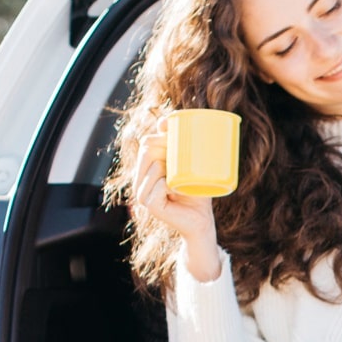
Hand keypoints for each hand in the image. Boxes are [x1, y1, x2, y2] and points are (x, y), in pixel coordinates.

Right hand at [129, 123, 220, 278]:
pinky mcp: (150, 206)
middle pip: (147, 150)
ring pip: (152, 166)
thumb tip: (164, 120)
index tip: (178, 137)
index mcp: (146, 168)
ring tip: (181, 179)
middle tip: (183, 158)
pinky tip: (176, 190)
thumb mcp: (190, 166)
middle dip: (166, 147)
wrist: (201, 221)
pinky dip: (169, 185)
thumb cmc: (197, 192)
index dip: (161, 135)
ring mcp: (142, 193)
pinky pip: (157, 186)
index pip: (146, 142)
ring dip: (170, 168)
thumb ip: (179, 145)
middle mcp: (140, 180)